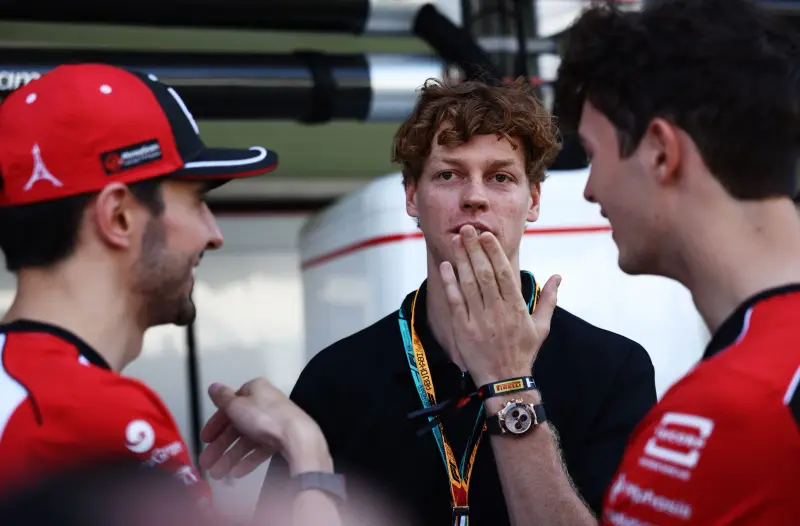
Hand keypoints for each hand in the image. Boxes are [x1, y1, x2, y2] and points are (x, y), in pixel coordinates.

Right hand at [198, 378, 332, 479]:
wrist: (296, 436)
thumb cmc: (264, 416)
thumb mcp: (237, 405)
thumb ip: (222, 398)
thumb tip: (213, 387)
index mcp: (255, 390)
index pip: (230, 405)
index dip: (216, 423)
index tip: (205, 439)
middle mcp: (265, 404)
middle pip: (237, 426)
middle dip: (220, 446)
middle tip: (206, 462)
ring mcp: (274, 422)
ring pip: (247, 440)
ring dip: (230, 457)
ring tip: (218, 473)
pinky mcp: (281, 438)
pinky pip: (260, 449)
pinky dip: (247, 460)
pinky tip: (236, 473)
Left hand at [440, 225, 560, 385]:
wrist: (506, 381)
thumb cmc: (524, 353)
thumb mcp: (542, 327)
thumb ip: (549, 299)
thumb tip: (558, 277)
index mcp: (516, 307)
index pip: (504, 273)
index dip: (494, 252)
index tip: (487, 235)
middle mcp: (497, 311)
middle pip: (484, 274)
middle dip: (475, 249)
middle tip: (467, 229)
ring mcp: (479, 319)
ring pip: (469, 284)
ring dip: (461, 260)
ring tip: (455, 240)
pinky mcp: (463, 329)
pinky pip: (456, 302)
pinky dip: (450, 283)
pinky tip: (446, 267)